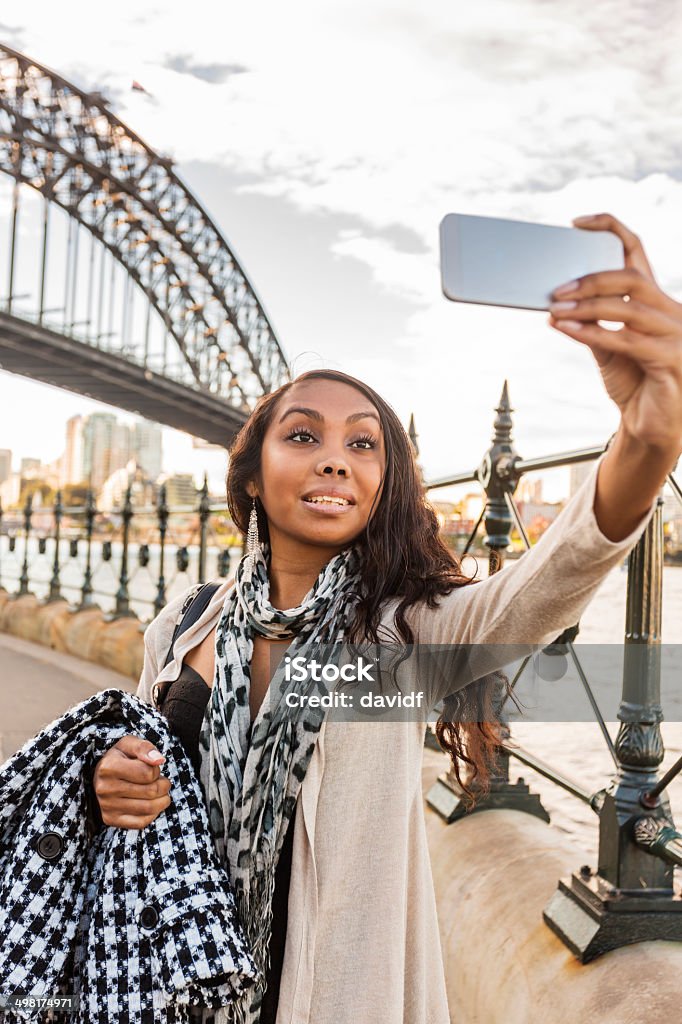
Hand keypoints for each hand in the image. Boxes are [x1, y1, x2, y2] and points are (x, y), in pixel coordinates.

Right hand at [92, 735, 171, 829]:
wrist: (101, 775)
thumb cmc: (120, 757)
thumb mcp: (130, 744)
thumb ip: (145, 748)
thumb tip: (159, 760)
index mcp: (108, 767)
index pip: (148, 773)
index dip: (156, 769)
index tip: (151, 767)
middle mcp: (105, 788)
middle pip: (151, 791)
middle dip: (164, 785)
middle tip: (161, 781)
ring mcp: (106, 806)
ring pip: (149, 808)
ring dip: (162, 800)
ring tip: (159, 792)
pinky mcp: (110, 819)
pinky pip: (141, 822)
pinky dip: (153, 813)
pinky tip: (151, 803)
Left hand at [548, 212, 681, 452]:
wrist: (652, 426)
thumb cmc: (635, 383)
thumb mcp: (608, 348)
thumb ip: (591, 324)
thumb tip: (556, 306)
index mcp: (655, 301)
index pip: (636, 251)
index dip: (610, 229)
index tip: (576, 223)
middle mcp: (671, 312)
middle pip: (632, 278)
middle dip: (591, 279)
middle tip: (556, 290)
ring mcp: (676, 336)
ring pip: (629, 309)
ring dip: (586, 308)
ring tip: (555, 310)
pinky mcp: (672, 361)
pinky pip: (627, 341)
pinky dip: (594, 333)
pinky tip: (568, 329)